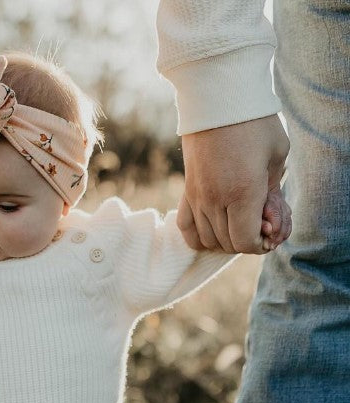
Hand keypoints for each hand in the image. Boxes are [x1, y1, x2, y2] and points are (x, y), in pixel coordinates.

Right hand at [178, 114, 289, 253]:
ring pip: (207, 239)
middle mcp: (216, 199)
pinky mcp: (187, 191)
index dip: (260, 244)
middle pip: (227, 243)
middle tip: (257, 223)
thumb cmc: (254, 122)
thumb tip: (267, 221)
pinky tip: (212, 228)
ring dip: (224, 239)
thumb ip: (272, 194)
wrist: (218, 97)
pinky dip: (199, 237)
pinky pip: (186, 229)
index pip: (245, 242)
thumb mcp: (276, 156)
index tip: (268, 231)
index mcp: (243, 192)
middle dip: (245, 240)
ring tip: (237, 222)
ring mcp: (197, 197)